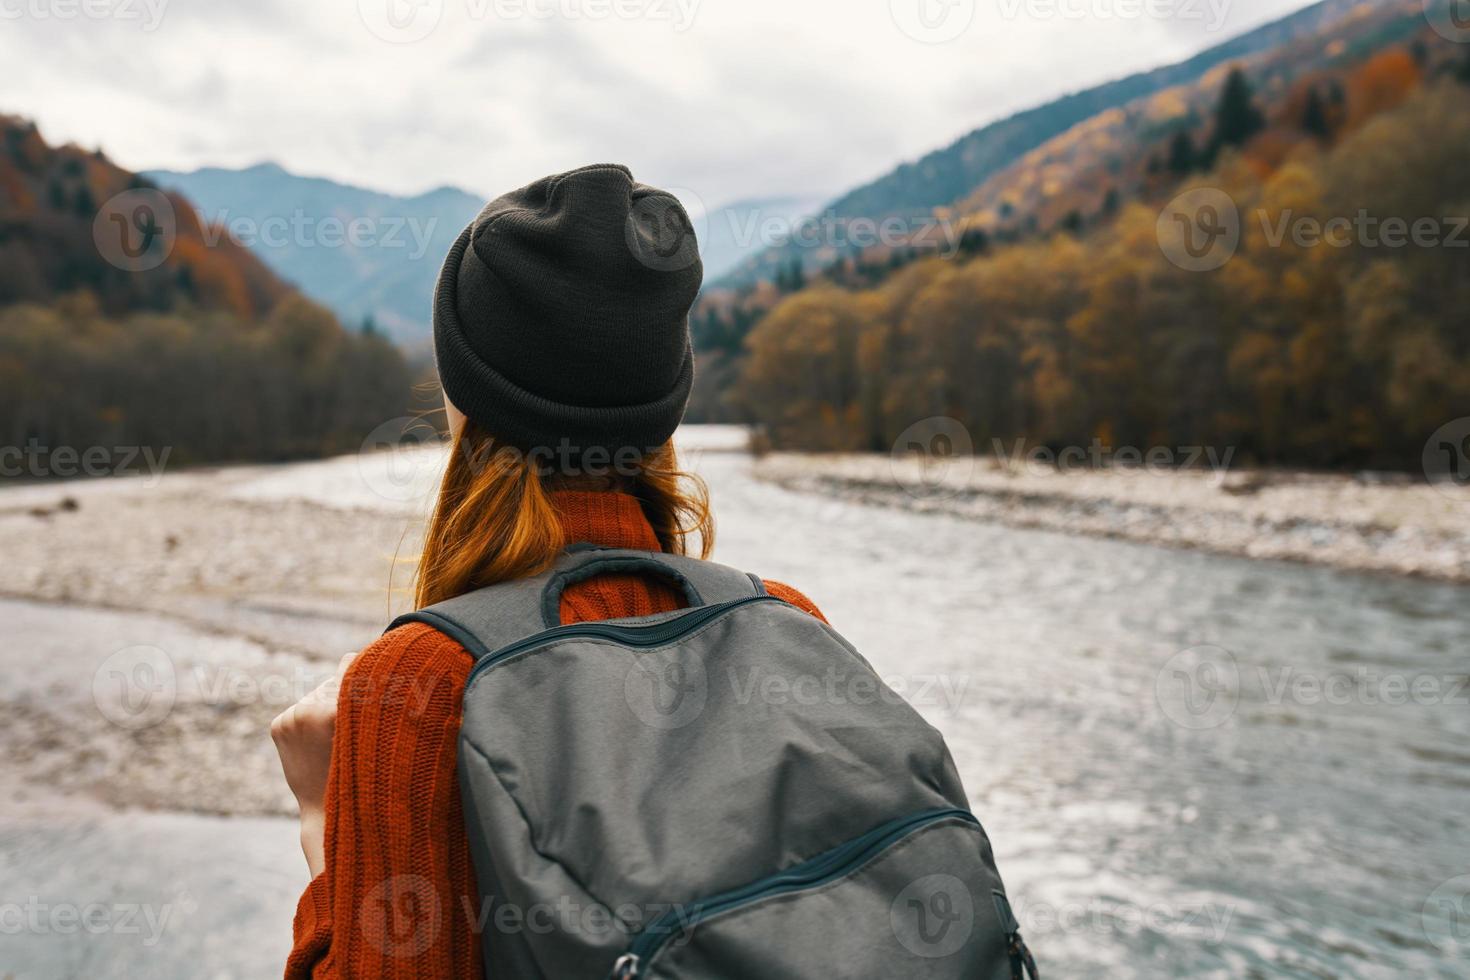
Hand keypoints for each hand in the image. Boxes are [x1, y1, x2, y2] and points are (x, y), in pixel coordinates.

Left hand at [271, 652, 356, 875]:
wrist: (328, 813)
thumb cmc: (365, 773)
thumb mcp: (372, 731)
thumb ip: (366, 694)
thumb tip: (357, 654)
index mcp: (333, 711)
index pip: (356, 669)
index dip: (374, 671)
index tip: (386, 674)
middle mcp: (307, 709)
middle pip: (339, 681)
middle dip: (352, 693)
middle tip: (363, 717)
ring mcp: (290, 718)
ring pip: (321, 693)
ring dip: (332, 705)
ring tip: (342, 736)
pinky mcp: (279, 725)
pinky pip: (304, 707)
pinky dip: (315, 717)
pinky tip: (323, 740)